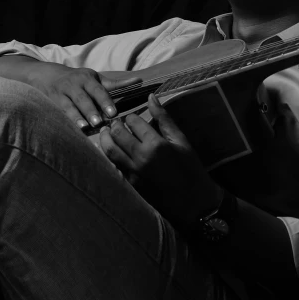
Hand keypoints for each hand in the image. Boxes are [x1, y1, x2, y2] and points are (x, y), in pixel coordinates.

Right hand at [26, 61, 141, 129]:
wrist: (48, 76)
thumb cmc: (79, 80)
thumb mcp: (96, 79)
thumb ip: (116, 84)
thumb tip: (139, 81)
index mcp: (87, 78)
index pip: (98, 90)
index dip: (105, 101)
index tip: (113, 113)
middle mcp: (74, 84)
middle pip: (83, 99)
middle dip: (91, 110)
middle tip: (100, 123)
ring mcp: (61, 93)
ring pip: (70, 106)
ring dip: (77, 117)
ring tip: (85, 127)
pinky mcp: (51, 102)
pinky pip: (59, 112)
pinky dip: (65, 120)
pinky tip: (70, 128)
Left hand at [99, 94, 222, 227]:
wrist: (193, 202)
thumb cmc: (190, 168)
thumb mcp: (180, 140)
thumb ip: (164, 118)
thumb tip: (151, 96)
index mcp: (155, 144)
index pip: (134, 122)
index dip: (132, 117)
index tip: (133, 118)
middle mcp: (141, 157)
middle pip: (117, 134)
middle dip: (115, 124)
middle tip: (117, 122)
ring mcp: (133, 172)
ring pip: (109, 150)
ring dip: (105, 138)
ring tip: (107, 132)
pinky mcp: (130, 184)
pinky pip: (113, 165)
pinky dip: (110, 155)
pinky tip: (112, 150)